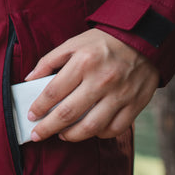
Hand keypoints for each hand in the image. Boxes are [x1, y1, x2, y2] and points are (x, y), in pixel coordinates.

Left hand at [25, 29, 158, 142]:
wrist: (145, 39)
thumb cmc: (104, 42)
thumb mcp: (74, 43)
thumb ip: (49, 60)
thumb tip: (29, 79)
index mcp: (84, 62)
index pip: (53, 92)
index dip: (39, 107)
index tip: (31, 115)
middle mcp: (101, 80)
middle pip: (68, 113)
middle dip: (48, 127)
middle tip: (37, 134)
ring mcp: (120, 94)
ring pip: (91, 127)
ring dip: (72, 135)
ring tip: (62, 134)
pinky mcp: (135, 104)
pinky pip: (114, 129)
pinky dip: (99, 134)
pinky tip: (89, 130)